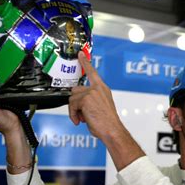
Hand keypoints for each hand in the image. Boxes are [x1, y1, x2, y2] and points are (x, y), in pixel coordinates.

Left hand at [69, 52, 144, 170]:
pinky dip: (73, 115)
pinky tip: (79, 120)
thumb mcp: (100, 108)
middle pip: (76, 90)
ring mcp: (92, 92)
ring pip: (72, 99)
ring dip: (74, 111)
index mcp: (103, 89)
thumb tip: (78, 105)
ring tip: (82, 119)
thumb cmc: (107, 123)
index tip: (80, 54)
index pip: (92, 72)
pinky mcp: (86, 99)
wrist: (112, 130)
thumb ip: (90, 101)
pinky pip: (72, 105)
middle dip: (75, 103)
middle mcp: (98, 88)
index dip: (85, 62)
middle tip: (80, 114)